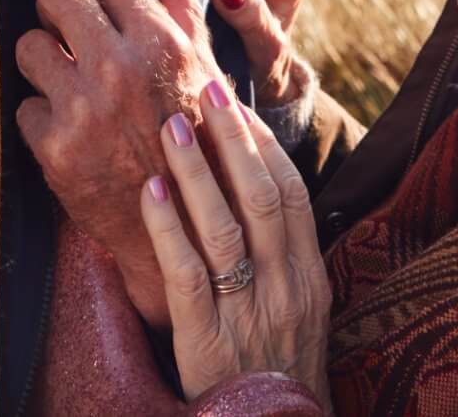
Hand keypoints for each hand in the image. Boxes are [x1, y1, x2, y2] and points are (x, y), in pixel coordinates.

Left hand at [15, 0, 221, 328]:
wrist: (186, 236)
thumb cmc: (201, 149)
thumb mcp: (207, 81)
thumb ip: (187, 23)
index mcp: (161, 44)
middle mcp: (120, 69)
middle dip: (55, 2)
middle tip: (61, 19)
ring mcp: (83, 109)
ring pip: (28, 45)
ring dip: (43, 59)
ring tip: (63, 77)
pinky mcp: (54, 149)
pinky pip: (25, 106)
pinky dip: (41, 116)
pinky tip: (67, 128)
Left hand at [139, 82, 331, 404]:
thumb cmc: (277, 368)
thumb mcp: (297, 310)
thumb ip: (280, 255)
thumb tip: (252, 186)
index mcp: (309, 277)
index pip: (292, 193)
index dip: (263, 144)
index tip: (234, 103)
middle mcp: (285, 290)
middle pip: (263, 197)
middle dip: (234, 140)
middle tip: (206, 89)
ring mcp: (248, 316)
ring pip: (224, 228)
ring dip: (195, 172)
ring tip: (170, 125)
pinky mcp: (207, 342)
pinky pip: (187, 275)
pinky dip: (168, 229)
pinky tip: (148, 191)